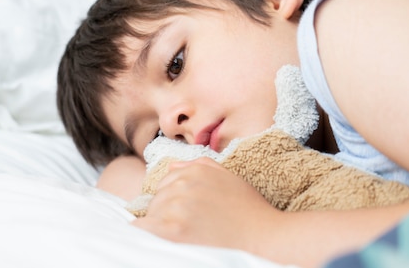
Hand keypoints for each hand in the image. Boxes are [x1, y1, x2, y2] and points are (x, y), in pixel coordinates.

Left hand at [131, 157, 279, 253]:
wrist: (265, 237)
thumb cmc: (249, 211)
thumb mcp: (228, 178)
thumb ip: (200, 166)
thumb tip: (172, 165)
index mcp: (195, 170)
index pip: (165, 184)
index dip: (172, 201)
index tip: (185, 216)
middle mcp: (184, 184)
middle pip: (157, 199)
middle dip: (166, 213)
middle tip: (188, 228)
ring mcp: (178, 205)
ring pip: (152, 215)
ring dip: (161, 226)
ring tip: (186, 236)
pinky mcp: (174, 229)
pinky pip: (143, 229)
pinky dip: (148, 235)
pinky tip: (163, 241)